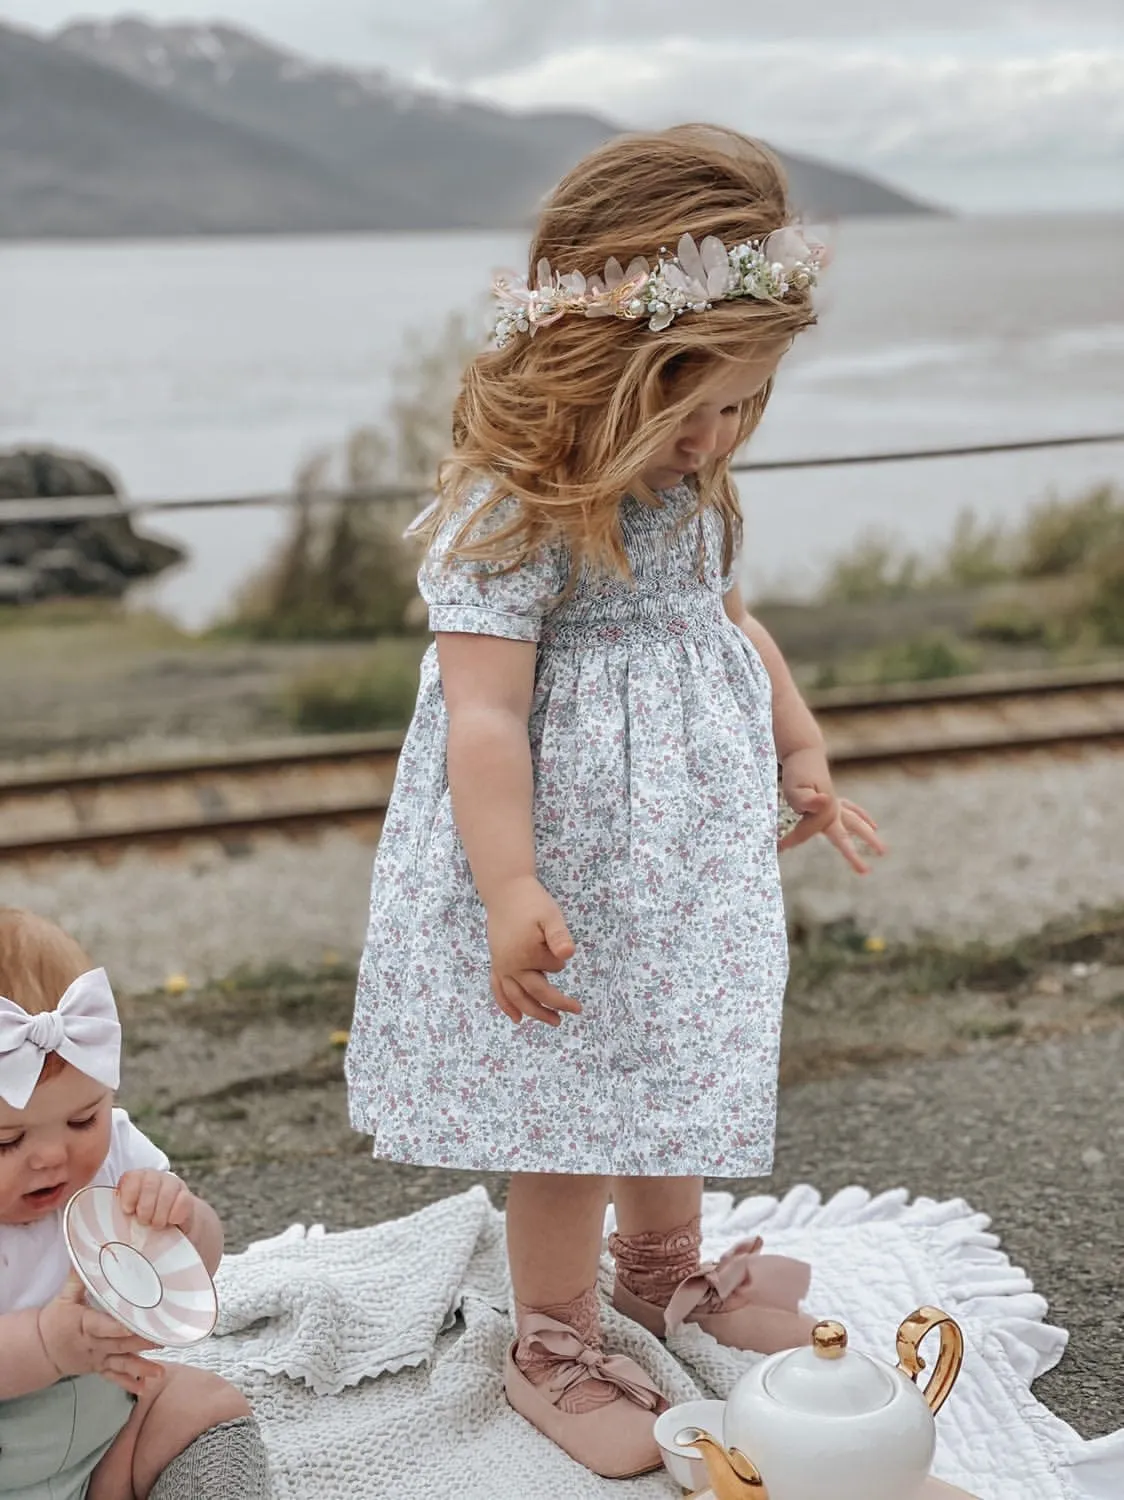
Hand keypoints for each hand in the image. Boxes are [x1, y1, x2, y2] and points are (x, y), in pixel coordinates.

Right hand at [37, 1272, 163, 1393]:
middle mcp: (93, 1345)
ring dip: (141, 1368)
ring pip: (121, 1364)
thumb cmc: (55, 1319)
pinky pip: (115, 1378)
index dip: (120, 1326)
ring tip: (159, 1372)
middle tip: (163, 1340)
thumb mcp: (64, 1297)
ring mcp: (97, 1359)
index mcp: (85, 1324)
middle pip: (119, 1344)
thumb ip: (79, 1277)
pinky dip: (129, 1384)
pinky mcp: (99, 1368)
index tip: (136, 1324)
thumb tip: (87, 1251)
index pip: (104, 1325)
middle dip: (141, 1343)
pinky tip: (145, 1388)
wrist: (42, 1348)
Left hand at [117, 1169, 196, 1238]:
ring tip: (157, 1225)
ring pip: (167, 1191)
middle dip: (146, 1208)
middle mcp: (154, 1178)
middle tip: (144, 1221)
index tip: (128, 1210)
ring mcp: (173, 1184)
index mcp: (134, 1181)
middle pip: (150, 1183)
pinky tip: (172, 1222)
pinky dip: (175, 1216)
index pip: (131, 1177)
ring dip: (160, 1214)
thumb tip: (106, 1225)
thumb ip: (118, 1216)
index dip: (129, 1194)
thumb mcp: (125, 1221)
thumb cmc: (140, 1228)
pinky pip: (183, 1201)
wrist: (172, 1231)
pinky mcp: (187, 1196)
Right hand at [486, 876, 580, 1026]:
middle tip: (575, 1011)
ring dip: (534, 1012)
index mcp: (525, 954)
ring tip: (552, 1021)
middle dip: (555, 1004)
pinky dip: (506, 1005)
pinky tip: (516, 1018)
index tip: (562, 947)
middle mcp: (510, 965)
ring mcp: (501, 966)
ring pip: (516, 997)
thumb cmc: (531, 901)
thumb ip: (559, 935)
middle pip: (534, 993)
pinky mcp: (496, 963)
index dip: (560, 960)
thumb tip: (568, 955)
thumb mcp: (550, 915)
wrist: (505, 891)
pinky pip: (498, 989)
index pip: (553, 967)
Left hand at [779, 746, 886, 874]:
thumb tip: (825, 802)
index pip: (807, 833)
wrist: (803, 751)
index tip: (776, 847)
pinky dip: (862, 817)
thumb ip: (808, 799)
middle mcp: (834, 809)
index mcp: (825, 811)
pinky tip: (873, 824)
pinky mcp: (835, 798)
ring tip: (882, 851)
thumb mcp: (796, 786)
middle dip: (852, 855)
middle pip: (846, 835)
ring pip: (855, 823)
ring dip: (867, 836)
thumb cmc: (796, 771)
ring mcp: (836, 803)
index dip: (791, 839)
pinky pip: (852, 811)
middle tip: (865, 872)